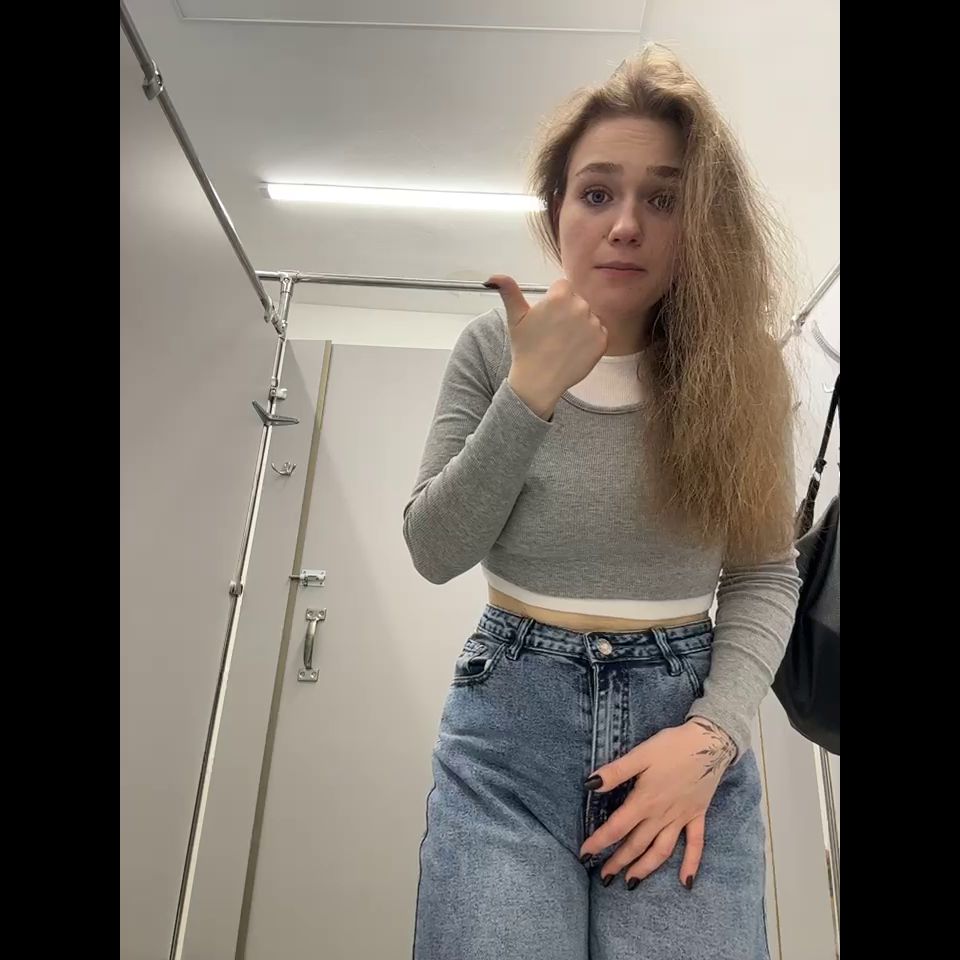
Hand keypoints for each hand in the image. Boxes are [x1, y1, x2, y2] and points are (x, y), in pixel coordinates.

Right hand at [486, 275, 606, 417]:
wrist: (539, 380)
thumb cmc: (526, 349)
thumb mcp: (515, 317)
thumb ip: (508, 291)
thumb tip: (492, 277)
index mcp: (559, 296)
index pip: (563, 286)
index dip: (554, 300)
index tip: (548, 317)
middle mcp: (580, 306)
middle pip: (577, 301)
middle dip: (568, 312)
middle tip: (554, 332)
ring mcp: (593, 324)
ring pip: (588, 316)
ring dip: (580, 325)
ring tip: (563, 342)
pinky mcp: (602, 340)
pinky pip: (599, 332)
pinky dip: (590, 340)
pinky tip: (574, 349)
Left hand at [579, 718, 735, 888]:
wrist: (709, 742)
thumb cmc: (671, 746)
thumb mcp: (640, 754)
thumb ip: (616, 772)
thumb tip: (590, 785)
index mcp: (645, 800)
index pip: (617, 828)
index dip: (599, 842)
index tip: (584, 854)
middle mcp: (662, 815)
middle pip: (636, 844)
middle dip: (618, 862)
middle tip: (603, 877)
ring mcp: (681, 818)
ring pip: (661, 850)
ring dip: (645, 868)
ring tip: (631, 882)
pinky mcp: (698, 816)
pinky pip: (695, 844)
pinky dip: (691, 863)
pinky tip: (686, 882)